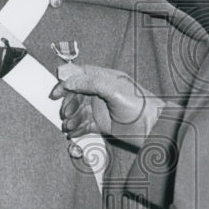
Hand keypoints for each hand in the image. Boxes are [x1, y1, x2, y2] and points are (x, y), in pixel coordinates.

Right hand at [50, 64, 165, 140]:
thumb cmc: (139, 106)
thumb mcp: (114, 89)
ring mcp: (100, 108)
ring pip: (78, 110)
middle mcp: (101, 92)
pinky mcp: (101, 123)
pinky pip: (84, 124)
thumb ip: (91, 82)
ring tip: (69, 127)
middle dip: (68, 104)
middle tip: (66, 114)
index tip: (56, 93)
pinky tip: (73, 133)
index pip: (79, 75)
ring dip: (71, 118)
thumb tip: (69, 81)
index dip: (65, 82)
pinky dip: (77, 128)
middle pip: (76, 94)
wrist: (153, 129)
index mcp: (104, 78)